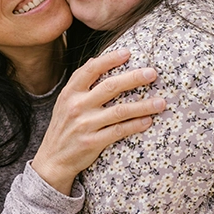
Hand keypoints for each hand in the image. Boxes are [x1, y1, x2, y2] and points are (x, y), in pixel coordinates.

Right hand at [31, 48, 164, 194]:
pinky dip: (135, 125)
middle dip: (134, 78)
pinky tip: (148, 121)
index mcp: (70, 92)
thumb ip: (79, 82)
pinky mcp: (92, 142)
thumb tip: (95, 59)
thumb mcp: (64, 101)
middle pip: (110, 87)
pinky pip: (119, 131)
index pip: (91, 70)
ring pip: (120, 111)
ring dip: (143, 106)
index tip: (128, 53)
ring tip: (160, 102)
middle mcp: (77, 106)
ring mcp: (85, 124)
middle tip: (152, 73)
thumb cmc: (63, 127)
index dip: (110, 59)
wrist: (52, 160)